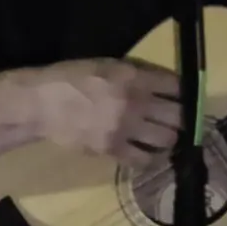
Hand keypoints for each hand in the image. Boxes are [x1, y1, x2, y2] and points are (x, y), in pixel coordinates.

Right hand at [30, 59, 183, 168]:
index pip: (176, 86)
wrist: (41, 103)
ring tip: (164, 138)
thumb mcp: (107, 65)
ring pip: (166, 140)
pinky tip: (148, 155)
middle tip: (178, 122)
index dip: (185, 93)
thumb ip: (135, 75)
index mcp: (133, 77)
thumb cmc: (71, 78)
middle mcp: (134, 103)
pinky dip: (150, 159)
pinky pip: (143, 160)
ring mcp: (124, 128)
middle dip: (182, 119)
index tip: (185, 99)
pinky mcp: (112, 149)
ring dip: (169, 140)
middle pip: (178, 116)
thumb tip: (163, 87)